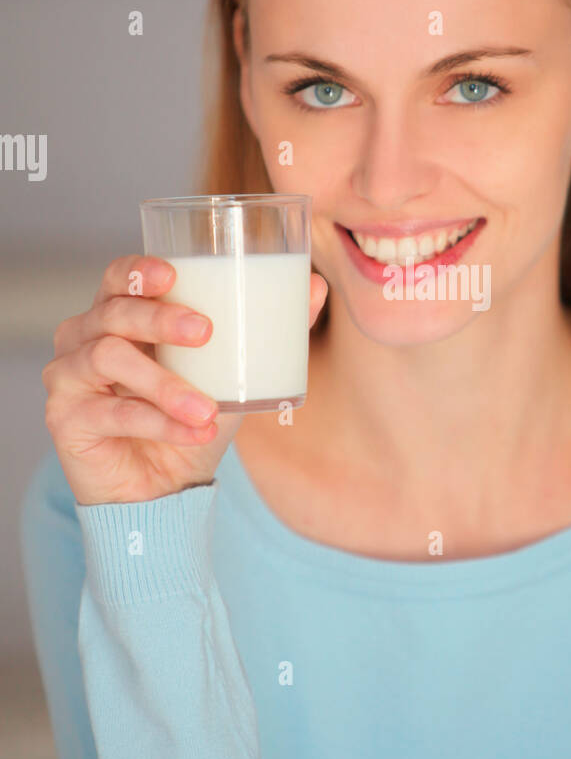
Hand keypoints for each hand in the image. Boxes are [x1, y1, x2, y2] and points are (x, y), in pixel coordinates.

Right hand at [42, 254, 327, 505]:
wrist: (163, 489)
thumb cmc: (191, 417)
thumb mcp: (234, 373)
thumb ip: (269, 331)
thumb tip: (316, 287)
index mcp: (120, 315)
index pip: (119, 276)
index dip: (139, 269)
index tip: (174, 274)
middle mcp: (84, 337)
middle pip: (113, 311)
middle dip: (159, 317)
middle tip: (205, 332)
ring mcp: (67, 376)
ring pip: (108, 357)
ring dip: (164, 382)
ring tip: (207, 407)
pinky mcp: (65, 418)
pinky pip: (110, 411)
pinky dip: (157, 421)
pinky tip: (195, 430)